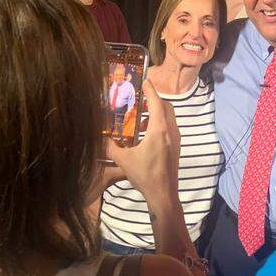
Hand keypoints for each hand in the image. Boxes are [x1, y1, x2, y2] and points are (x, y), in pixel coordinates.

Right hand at [106, 80, 180, 202]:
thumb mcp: (123, 160)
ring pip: (168, 117)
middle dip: (153, 100)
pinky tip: (145, 134)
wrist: (163, 194)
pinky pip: (169, 127)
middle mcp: (170, 131)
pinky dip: (159, 123)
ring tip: (139, 117)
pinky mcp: (176, 147)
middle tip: (139, 99)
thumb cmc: (145, 175)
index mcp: (159, 130)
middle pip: (165, 107)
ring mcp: (176, 139)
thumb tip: (99, 137)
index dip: (150, 90)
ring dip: (156, 113)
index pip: (156, 102)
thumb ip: (110, 146)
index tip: (144, 80)